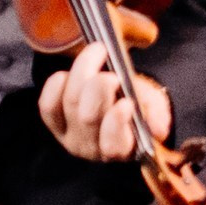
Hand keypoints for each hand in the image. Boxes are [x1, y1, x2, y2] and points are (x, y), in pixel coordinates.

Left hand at [38, 44, 171, 162]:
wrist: (114, 94)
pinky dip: (56, 86)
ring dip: (82, 75)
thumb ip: (156, 114)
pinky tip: (68, 74)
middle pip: (88, 118)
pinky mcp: (52, 122)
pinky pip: (47, 105)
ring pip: (70, 104)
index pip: (114, 144)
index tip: (127, 101)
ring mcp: (69, 136)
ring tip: (97, 55)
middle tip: (112, 75)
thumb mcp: (152, 104)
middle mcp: (92, 148)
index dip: (117, 122)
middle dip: (99, 91)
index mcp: (122, 149)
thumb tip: (158, 130)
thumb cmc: (135, 102)